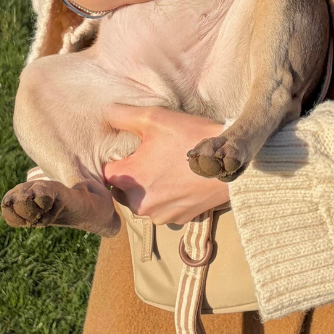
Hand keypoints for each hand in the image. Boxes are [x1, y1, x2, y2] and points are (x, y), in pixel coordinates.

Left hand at [104, 105, 229, 223]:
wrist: (229, 160)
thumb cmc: (191, 138)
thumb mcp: (156, 118)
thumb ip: (124, 116)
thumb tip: (105, 113)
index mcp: (129, 180)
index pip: (106, 173)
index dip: (117, 160)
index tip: (131, 150)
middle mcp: (139, 203)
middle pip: (123, 190)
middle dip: (133, 175)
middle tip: (153, 156)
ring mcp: (160, 215)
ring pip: (144, 200)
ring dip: (150, 188)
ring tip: (169, 167)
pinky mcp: (178, 220)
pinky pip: (163, 208)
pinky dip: (168, 197)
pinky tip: (181, 180)